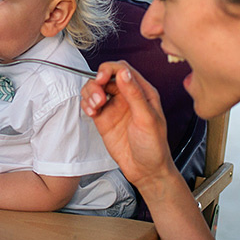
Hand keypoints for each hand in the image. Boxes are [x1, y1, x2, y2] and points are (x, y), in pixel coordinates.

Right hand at [80, 61, 173, 190]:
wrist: (145, 170)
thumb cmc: (153, 146)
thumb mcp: (147, 119)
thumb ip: (134, 94)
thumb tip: (123, 72)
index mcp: (142, 91)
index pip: (122, 69)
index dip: (109, 69)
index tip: (101, 78)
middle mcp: (127, 96)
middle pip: (105, 76)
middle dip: (97, 82)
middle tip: (98, 97)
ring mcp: (114, 106)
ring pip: (95, 88)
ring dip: (90, 93)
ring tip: (95, 107)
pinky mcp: (103, 118)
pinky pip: (89, 104)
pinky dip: (86, 105)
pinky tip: (92, 113)